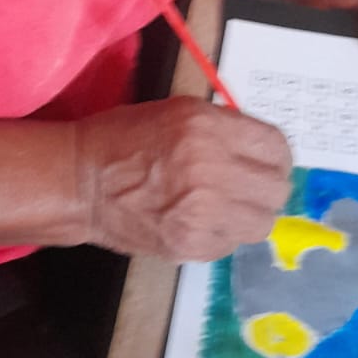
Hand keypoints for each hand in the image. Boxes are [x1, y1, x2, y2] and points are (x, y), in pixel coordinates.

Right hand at [75, 99, 292, 261]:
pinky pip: (231, 245)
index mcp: (208, 128)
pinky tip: (200, 223)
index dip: (277, 157)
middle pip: (277, 190)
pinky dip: (222, 236)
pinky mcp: (189, 244)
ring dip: (249, 216)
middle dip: (268, 188)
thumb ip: (223, 128)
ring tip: (226, 208)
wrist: (80, 182)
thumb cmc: (123, 140)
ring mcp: (202, 212)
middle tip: (250, 188)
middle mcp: (211, 169)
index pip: (276, 148)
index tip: (268, 163)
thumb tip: (260, 148)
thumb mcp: (177, 112)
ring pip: (261, 224)